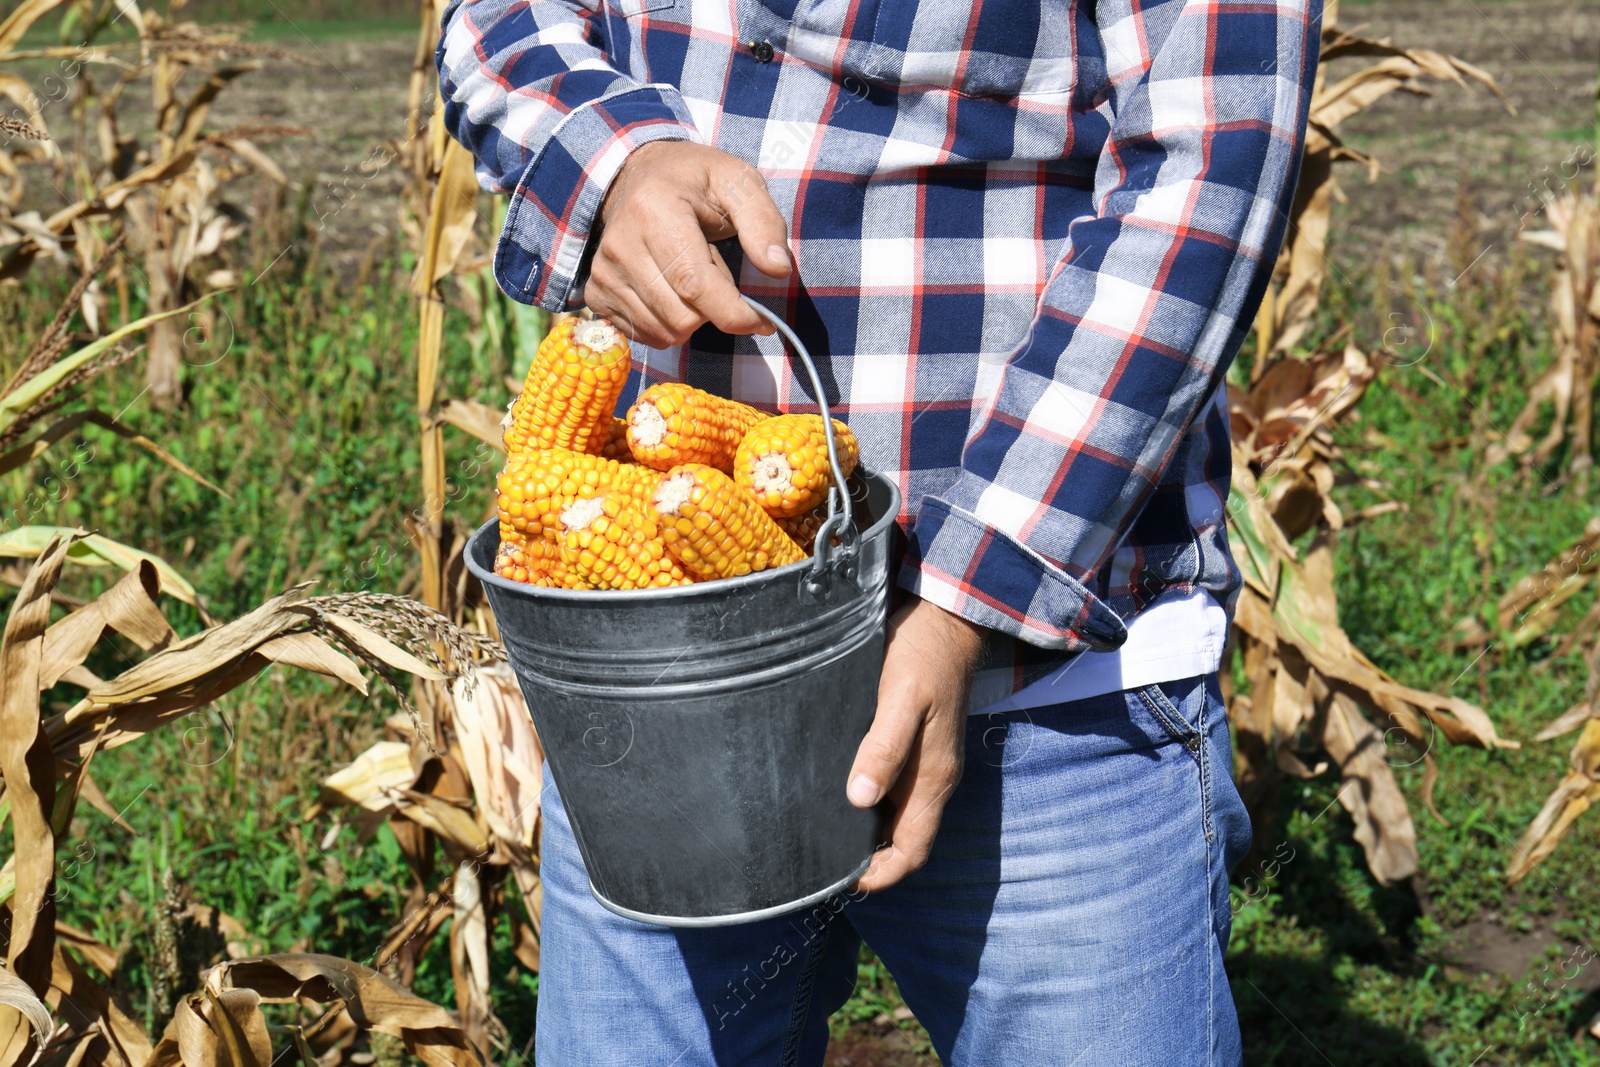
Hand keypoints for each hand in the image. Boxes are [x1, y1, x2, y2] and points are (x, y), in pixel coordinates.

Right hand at [587, 140, 791, 348]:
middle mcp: (620, 244)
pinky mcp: (596, 293)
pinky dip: (668, 324)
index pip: (695, 285)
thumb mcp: (739, 183)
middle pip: (682, 317)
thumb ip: (764, 223)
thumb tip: (779, 269)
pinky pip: (644, 335)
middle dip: (713, 309)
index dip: (734, 314)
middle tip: (716, 272)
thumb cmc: (696, 181)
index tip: (762, 321)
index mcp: (654, 209)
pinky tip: (670, 291)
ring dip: (692, 316)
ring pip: (664, 332)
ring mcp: (603, 271)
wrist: (638, 175)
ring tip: (690, 276)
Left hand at [847, 596, 984, 892]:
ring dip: (865, 833)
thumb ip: (884, 747)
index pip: (912, 850)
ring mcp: (927, 762)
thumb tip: (860, 799)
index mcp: (934, 778)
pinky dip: (867, 803)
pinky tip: (837, 793)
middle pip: (903, 840)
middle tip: (818, 862)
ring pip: (896, 817)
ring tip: (819, 833)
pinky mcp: (915, 744)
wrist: (946, 617)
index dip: (881, 875)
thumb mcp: (901, 697)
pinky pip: (893, 789)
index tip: (841, 882)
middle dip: (868, 861)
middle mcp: (933, 778)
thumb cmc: (924, 654)